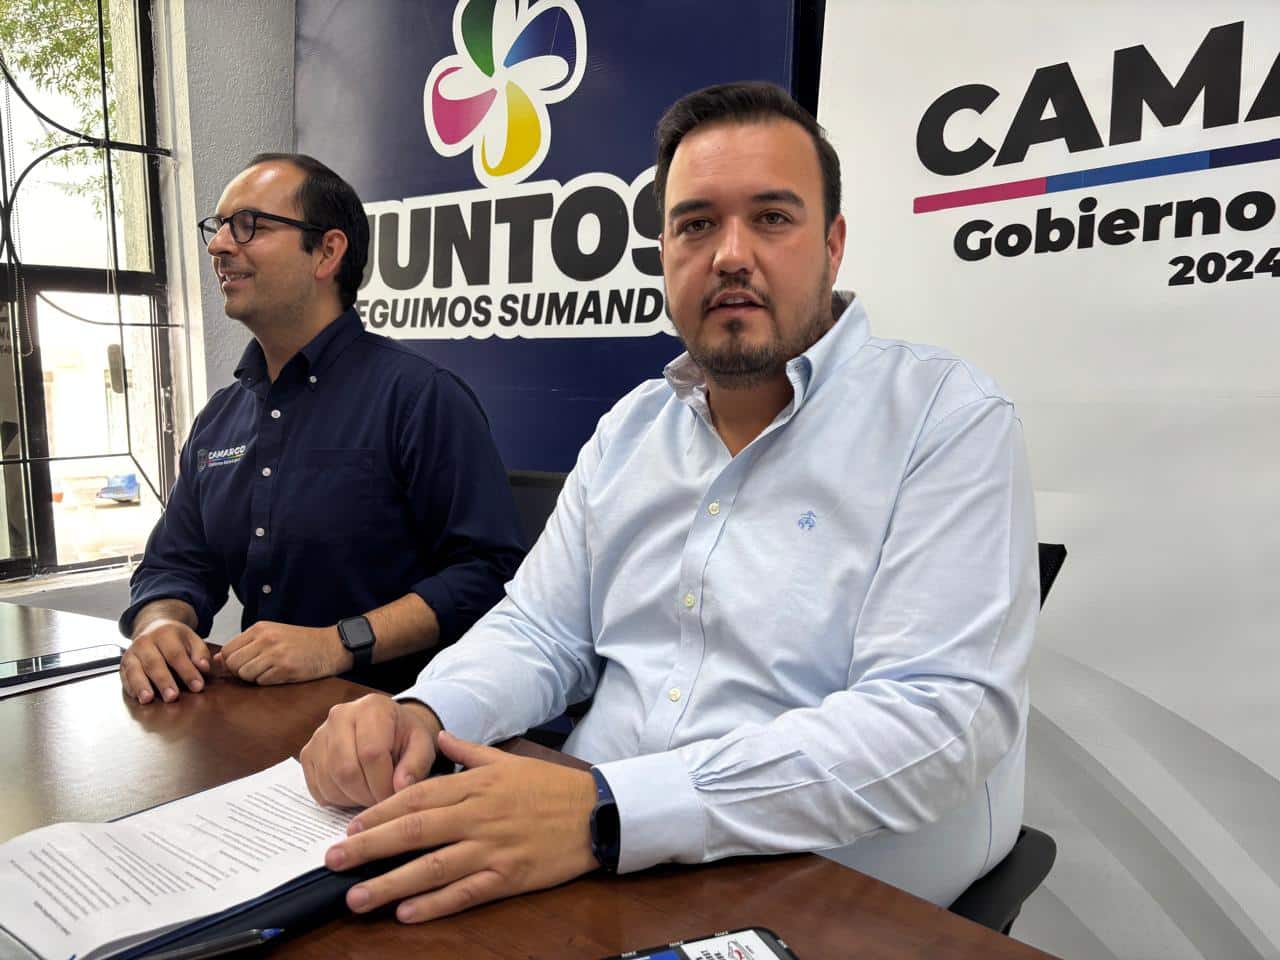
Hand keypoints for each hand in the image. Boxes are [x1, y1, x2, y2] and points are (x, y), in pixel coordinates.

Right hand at [120, 618, 211, 703]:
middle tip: (172, 697)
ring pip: (135, 670)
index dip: (187, 672)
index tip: (197, 686)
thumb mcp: (192, 640)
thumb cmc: (175, 639)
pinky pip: (124, 676)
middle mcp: (145, 642)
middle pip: (154, 663)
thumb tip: (204, 668)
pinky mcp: (123, 664)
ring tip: (148, 699)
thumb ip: (200, 653)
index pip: (176, 654)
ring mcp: (131, 653)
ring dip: (141, 686)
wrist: (152, 627)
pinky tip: (137, 697)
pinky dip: (130, 687)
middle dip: (163, 681)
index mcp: (165, 634)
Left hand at [215, 621, 350, 684]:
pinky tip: (281, 674)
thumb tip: (217, 660)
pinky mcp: (285, 669)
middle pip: (233, 664)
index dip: (230, 663)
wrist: (331, 646)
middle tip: (256, 671)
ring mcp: (275, 654)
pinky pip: (262, 682)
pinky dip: (268, 682)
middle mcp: (265, 639)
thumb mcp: (272, 634)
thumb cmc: (302, 642)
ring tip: (270, 672)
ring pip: (245, 675)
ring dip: (254, 678)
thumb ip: (246, 645)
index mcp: (260, 629)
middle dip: (240, 672)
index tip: (241, 666)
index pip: (227, 651)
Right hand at [300, 694, 440, 806]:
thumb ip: (416, 765)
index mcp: (372, 707)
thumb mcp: (422, 745)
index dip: (383, 784)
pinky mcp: (307, 753)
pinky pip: (317, 788)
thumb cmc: (405, 737)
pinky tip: (354, 790)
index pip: (371, 754)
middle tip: (381, 800)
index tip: (394, 797)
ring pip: (330, 782)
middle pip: (346, 770)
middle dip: (366, 795)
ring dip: (352, 798)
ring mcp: (319, 734)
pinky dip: (337, 798)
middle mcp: (340, 715)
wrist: (387, 728)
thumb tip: (400, 787)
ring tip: (371, 792)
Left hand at [323, 731, 597, 923]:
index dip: (379, 813)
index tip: (350, 828)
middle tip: (333, 861)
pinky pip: (465, 892)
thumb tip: (443, 735)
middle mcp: (476, 815)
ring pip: (431, 867)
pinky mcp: (508, 876)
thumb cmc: (550, 787)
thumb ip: (470, 750)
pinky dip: (435, 904)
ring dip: (390, 883)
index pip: (415, 797)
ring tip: (356, 897)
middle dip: (368, 847)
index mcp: (474, 785)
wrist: (596, 811)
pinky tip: (407, 913)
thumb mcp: (508, 760)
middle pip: (413, 831)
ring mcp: (491, 847)